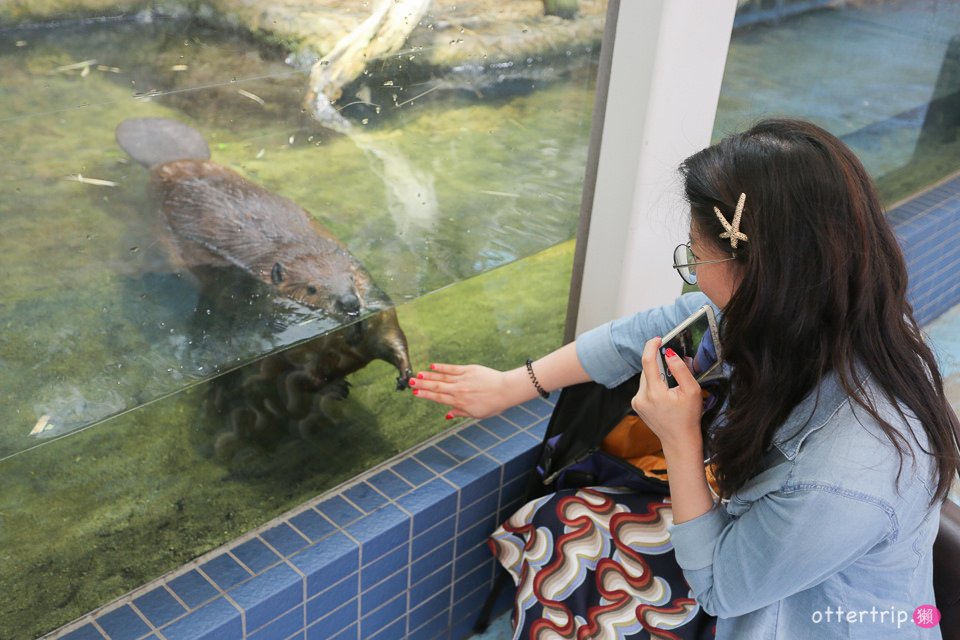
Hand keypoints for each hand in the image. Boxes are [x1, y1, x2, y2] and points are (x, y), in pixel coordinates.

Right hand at [410, 363, 519, 419]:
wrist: (506, 391)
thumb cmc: (493, 405)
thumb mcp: (476, 414)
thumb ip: (459, 413)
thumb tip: (446, 416)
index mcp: (459, 403)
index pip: (438, 398)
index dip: (425, 395)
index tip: (415, 393)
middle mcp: (458, 390)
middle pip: (436, 387)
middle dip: (422, 385)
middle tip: (410, 382)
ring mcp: (463, 379)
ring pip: (442, 377)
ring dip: (429, 376)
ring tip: (418, 374)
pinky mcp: (469, 370)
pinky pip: (453, 368)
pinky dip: (442, 367)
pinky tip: (433, 366)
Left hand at [631, 337, 703, 453]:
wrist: (679, 441)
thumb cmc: (688, 417)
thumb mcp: (692, 391)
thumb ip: (680, 370)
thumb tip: (670, 353)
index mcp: (654, 393)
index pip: (647, 361)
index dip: (651, 346)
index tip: (658, 339)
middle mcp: (640, 397)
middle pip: (647, 370)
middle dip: (659, 364)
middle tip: (674, 366)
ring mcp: (636, 402)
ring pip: (645, 378)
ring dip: (656, 375)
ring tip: (672, 385)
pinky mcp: (636, 406)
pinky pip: (644, 388)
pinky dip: (653, 385)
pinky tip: (665, 394)